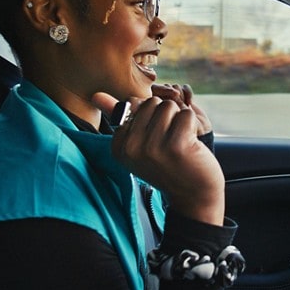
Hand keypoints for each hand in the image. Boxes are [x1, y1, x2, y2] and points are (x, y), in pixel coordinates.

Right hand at [92, 93, 224, 225]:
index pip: (133, 105)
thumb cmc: (168, 165)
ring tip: (180, 142)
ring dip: (179, 120)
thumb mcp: (139, 145)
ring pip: (168, 106)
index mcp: (119, 147)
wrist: (193, 194)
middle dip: (165, 116)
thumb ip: (121, 118)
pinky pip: (185, 114)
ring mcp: (153, 147)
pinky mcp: (176, 146)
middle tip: (169, 141)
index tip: (155, 142)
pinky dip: (192, 125)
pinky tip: (191, 144)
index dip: (151, 117)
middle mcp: (132, 148)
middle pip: (151, 103)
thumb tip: (96, 95)